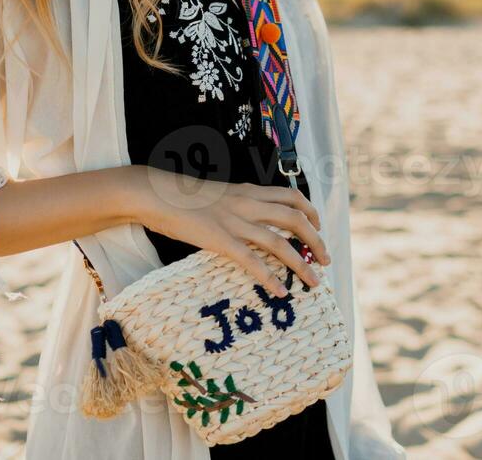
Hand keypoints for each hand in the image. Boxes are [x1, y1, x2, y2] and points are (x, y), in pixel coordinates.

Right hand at [130, 166, 331, 296]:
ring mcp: (235, 222)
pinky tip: (280, 291)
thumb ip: (238, 204)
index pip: (292, 196)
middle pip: (295, 219)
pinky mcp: (220, 239)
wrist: (156, 193)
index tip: (318, 228)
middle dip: (316, 240)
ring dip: (302, 264)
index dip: (311, 213)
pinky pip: (252, 261)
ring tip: (314, 282)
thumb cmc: (183, 197)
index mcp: (249, 191)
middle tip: (325, 260)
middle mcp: (248, 203)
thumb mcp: (219, 194)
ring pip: (280, 242)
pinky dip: (270, 277)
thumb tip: (252, 220)